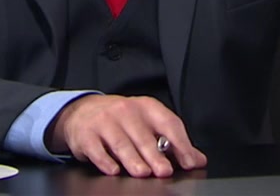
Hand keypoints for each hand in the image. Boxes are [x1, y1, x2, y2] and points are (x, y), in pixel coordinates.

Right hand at [48, 95, 207, 177]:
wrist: (82, 112)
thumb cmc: (121, 120)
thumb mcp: (147, 123)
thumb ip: (172, 141)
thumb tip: (197, 160)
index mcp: (146, 107)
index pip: (168, 123)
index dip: (180, 143)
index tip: (189, 161)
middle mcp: (125, 111)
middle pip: (143, 136)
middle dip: (155, 155)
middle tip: (165, 171)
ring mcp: (104, 122)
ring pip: (121, 143)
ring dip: (132, 159)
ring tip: (143, 173)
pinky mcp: (86, 135)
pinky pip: (97, 149)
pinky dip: (105, 161)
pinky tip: (113, 170)